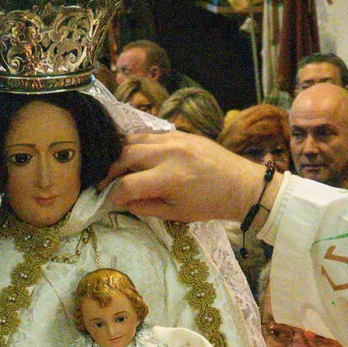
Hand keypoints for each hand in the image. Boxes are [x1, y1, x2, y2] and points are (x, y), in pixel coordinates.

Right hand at [104, 132, 277, 223]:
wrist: (240, 184)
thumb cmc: (209, 204)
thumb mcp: (176, 214)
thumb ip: (144, 207)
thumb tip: (121, 200)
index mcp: (169, 178)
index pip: (127, 184)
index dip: (114, 194)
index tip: (110, 199)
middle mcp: (169, 153)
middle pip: (125, 156)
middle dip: (111, 171)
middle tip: (107, 182)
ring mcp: (174, 138)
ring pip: (134, 140)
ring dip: (121, 154)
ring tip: (119, 168)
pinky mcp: (180, 132)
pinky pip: (149, 134)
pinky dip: (137, 144)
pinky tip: (136, 156)